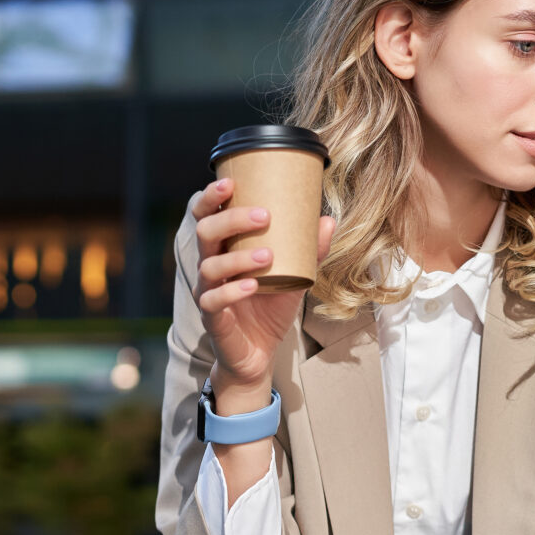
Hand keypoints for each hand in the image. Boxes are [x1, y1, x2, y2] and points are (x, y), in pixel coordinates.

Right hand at [188, 178, 336, 406]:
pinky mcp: (212, 318)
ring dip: (238, 257)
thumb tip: (328, 219)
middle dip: (232, 219)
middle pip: (205, 232)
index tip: (231, 182)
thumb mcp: (295, 275)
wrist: (259, 351)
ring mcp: (207, 291)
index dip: (212, 196)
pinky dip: (232, 291)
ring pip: (209, 265)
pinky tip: (252, 285)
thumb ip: (310, 250)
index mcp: (223, 248)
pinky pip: (213, 301)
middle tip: (265, 215)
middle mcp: (209, 265)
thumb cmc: (270, 306)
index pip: (206, 214)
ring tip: (267, 255)